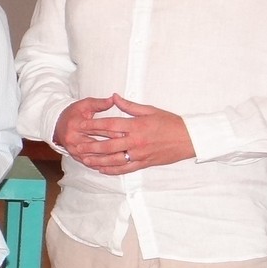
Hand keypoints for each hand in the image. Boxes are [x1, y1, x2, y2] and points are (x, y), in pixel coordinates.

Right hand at [53, 95, 122, 160]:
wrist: (57, 125)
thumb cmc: (72, 114)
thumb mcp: (85, 105)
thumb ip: (99, 103)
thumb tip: (113, 99)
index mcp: (76, 125)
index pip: (96, 128)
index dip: (111, 130)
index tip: (125, 133)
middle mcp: (73, 139)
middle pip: (95, 144)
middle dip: (112, 146)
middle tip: (126, 147)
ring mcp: (73, 149)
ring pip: (93, 156)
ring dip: (107, 158)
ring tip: (121, 158)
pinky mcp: (74, 156)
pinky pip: (88, 163)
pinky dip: (100, 164)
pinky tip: (110, 166)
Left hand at [80, 94, 194, 174]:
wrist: (190, 139)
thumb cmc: (171, 122)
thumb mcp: (150, 110)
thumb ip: (130, 106)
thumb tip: (114, 97)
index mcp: (137, 126)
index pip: (110, 125)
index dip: (94, 126)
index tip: (81, 125)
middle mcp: (136, 141)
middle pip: (108, 145)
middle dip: (91, 145)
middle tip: (77, 145)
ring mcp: (140, 154)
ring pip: (114, 159)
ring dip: (98, 160)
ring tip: (85, 159)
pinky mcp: (144, 163)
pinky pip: (125, 169)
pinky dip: (112, 170)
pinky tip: (101, 169)